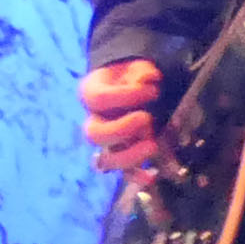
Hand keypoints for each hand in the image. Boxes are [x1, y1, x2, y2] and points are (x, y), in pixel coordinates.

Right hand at [79, 56, 166, 181]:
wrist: (135, 84)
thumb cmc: (133, 75)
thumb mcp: (136, 66)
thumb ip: (141, 72)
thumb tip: (148, 80)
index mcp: (91, 94)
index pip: (97, 99)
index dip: (125, 96)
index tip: (153, 90)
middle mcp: (94, 120)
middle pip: (94, 134)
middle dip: (121, 130)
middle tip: (146, 119)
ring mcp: (107, 142)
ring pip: (105, 160)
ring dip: (129, 156)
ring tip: (153, 146)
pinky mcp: (123, 155)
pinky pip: (124, 172)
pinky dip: (137, 176)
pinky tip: (153, 176)